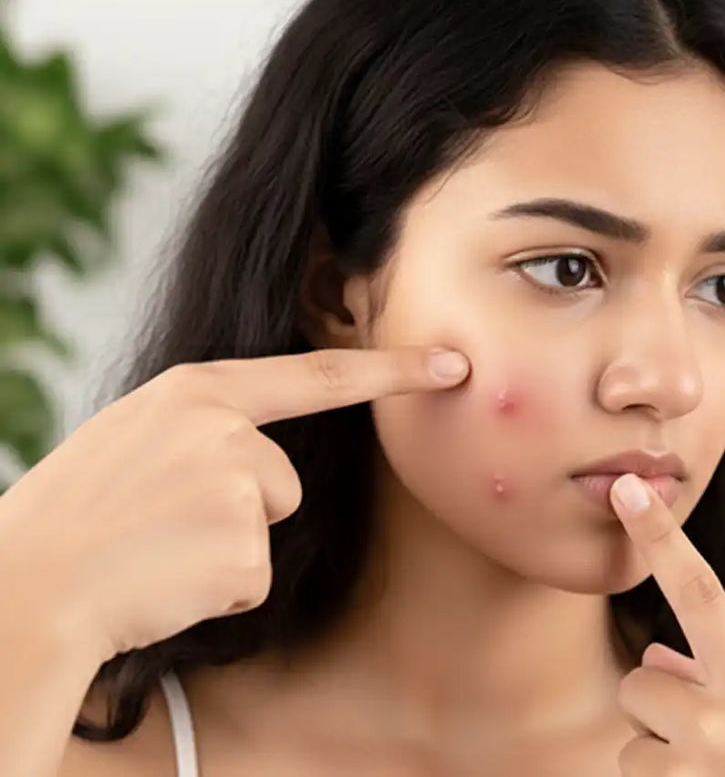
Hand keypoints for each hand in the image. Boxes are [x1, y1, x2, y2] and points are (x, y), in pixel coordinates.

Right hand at [0, 346, 469, 664]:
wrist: (26, 586)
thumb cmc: (78, 513)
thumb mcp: (135, 434)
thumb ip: (205, 424)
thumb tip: (260, 446)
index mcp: (199, 391)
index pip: (318, 376)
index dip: (392, 371)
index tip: (452, 364)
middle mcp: (226, 428)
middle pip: (285, 480)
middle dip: (241, 511)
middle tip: (160, 525)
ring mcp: (237, 487)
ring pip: (270, 529)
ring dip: (226, 550)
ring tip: (159, 550)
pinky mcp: (245, 552)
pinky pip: (255, 578)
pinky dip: (218, 590)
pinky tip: (167, 582)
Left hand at [609, 473, 724, 776]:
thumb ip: (709, 678)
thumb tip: (654, 659)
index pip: (701, 591)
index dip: (662, 537)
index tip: (628, 487)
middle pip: (642, 681)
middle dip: (659, 710)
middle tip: (710, 749)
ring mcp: (699, 765)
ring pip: (632, 739)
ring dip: (659, 758)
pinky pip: (628, 774)